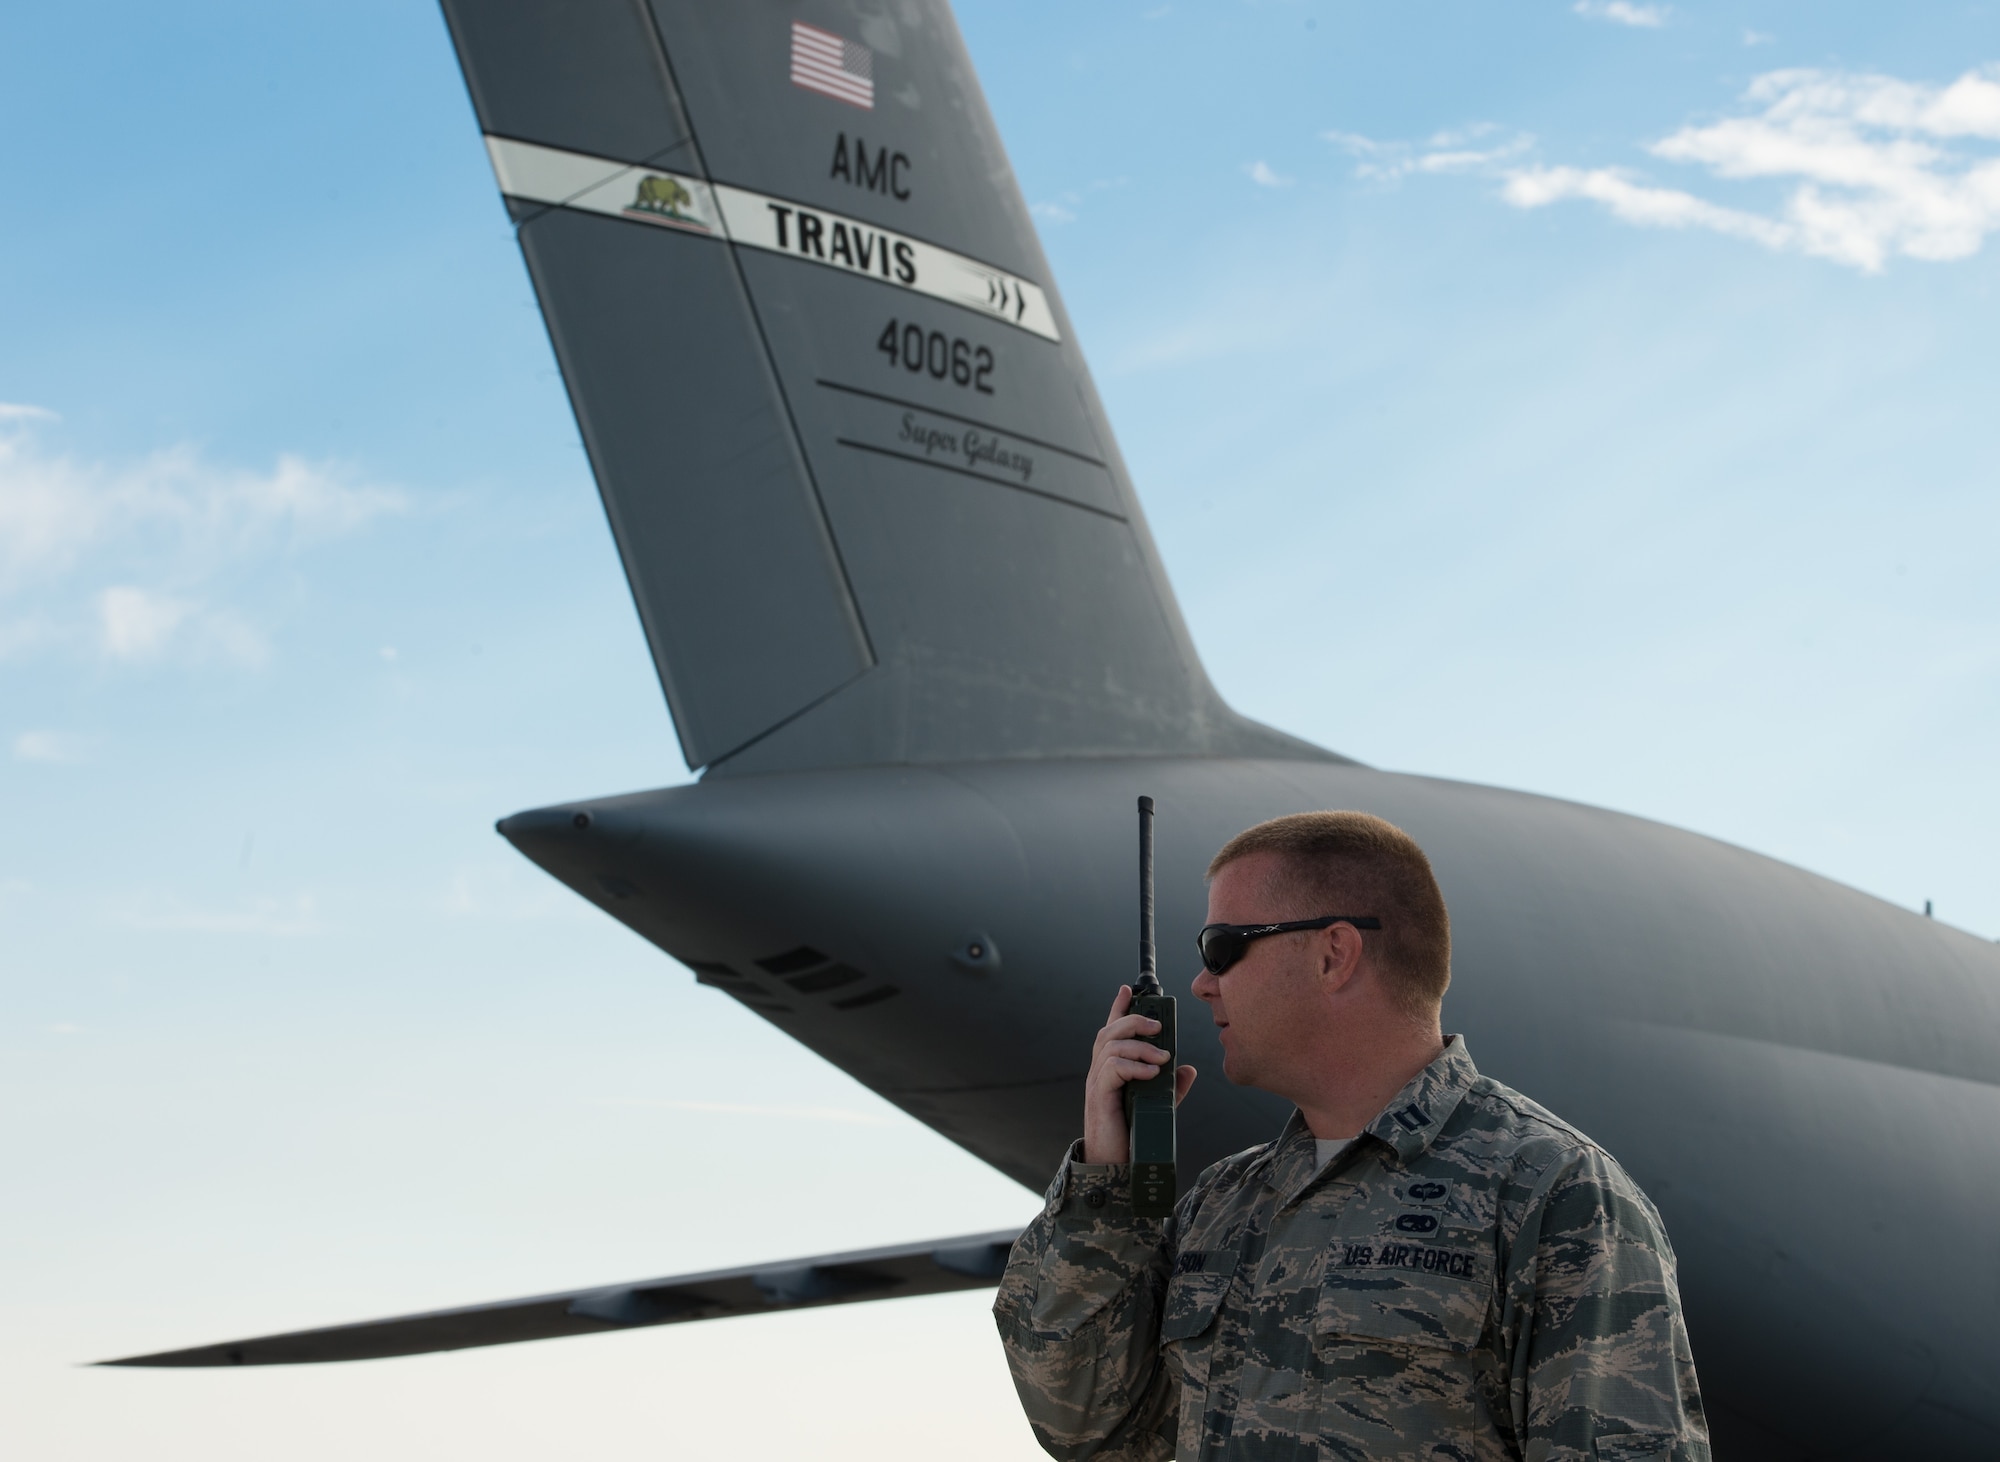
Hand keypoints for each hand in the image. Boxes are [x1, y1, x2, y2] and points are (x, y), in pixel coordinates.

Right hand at [1082, 984, 1197, 1164]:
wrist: (1114, 1165)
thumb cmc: (1131, 1135)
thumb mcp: (1157, 1106)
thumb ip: (1171, 1087)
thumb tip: (1188, 1068)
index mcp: (1111, 1070)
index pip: (1111, 1030)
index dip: (1117, 1007)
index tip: (1127, 988)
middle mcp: (1100, 1072)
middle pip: (1110, 1032)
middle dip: (1134, 1020)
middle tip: (1159, 1027)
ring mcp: (1096, 1083)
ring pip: (1111, 1046)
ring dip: (1141, 1047)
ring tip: (1163, 1058)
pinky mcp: (1099, 1096)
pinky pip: (1112, 1069)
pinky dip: (1134, 1066)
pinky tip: (1152, 1073)